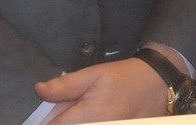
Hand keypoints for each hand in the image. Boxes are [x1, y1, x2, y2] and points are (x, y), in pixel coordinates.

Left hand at [36, 54, 172, 122]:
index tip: (54, 113)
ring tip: (87, 113)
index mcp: (87, 117)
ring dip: (81, 122)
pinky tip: (97, 117)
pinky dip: (92, 123)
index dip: (49, 121)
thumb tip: (39, 90)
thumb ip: (66, 86)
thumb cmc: (123, 78)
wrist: (157, 85)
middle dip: (67, 120)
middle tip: (75, 110)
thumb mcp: (94, 74)